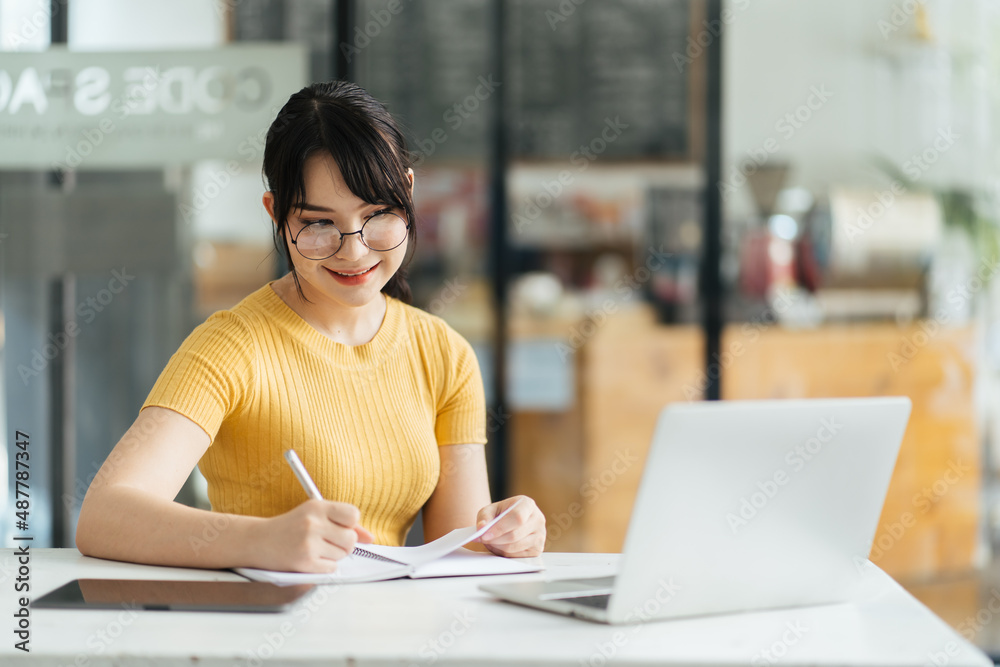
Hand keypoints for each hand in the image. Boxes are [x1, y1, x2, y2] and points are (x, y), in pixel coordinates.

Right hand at [252, 499, 373, 572]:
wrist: (258, 541)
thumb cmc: (290, 527)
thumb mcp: (315, 515)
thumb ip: (343, 523)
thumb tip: (370, 538)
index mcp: (317, 507)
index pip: (353, 514)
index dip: (350, 524)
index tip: (340, 527)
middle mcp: (313, 523)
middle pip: (350, 538)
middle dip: (344, 543)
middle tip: (327, 541)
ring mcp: (308, 543)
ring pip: (343, 554)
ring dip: (333, 555)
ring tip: (315, 548)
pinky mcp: (304, 562)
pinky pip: (332, 568)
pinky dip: (325, 566)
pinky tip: (310, 558)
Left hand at [475, 495, 544, 557]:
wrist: (510, 521)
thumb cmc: (501, 514)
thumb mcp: (490, 510)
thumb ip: (484, 517)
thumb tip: (481, 528)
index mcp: (528, 504)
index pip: (517, 517)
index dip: (500, 528)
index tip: (485, 535)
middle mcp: (538, 519)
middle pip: (515, 535)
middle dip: (495, 540)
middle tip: (483, 539)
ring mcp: (540, 535)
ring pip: (515, 547)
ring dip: (498, 547)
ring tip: (490, 541)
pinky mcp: (537, 549)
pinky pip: (517, 555)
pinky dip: (504, 553)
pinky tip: (499, 546)